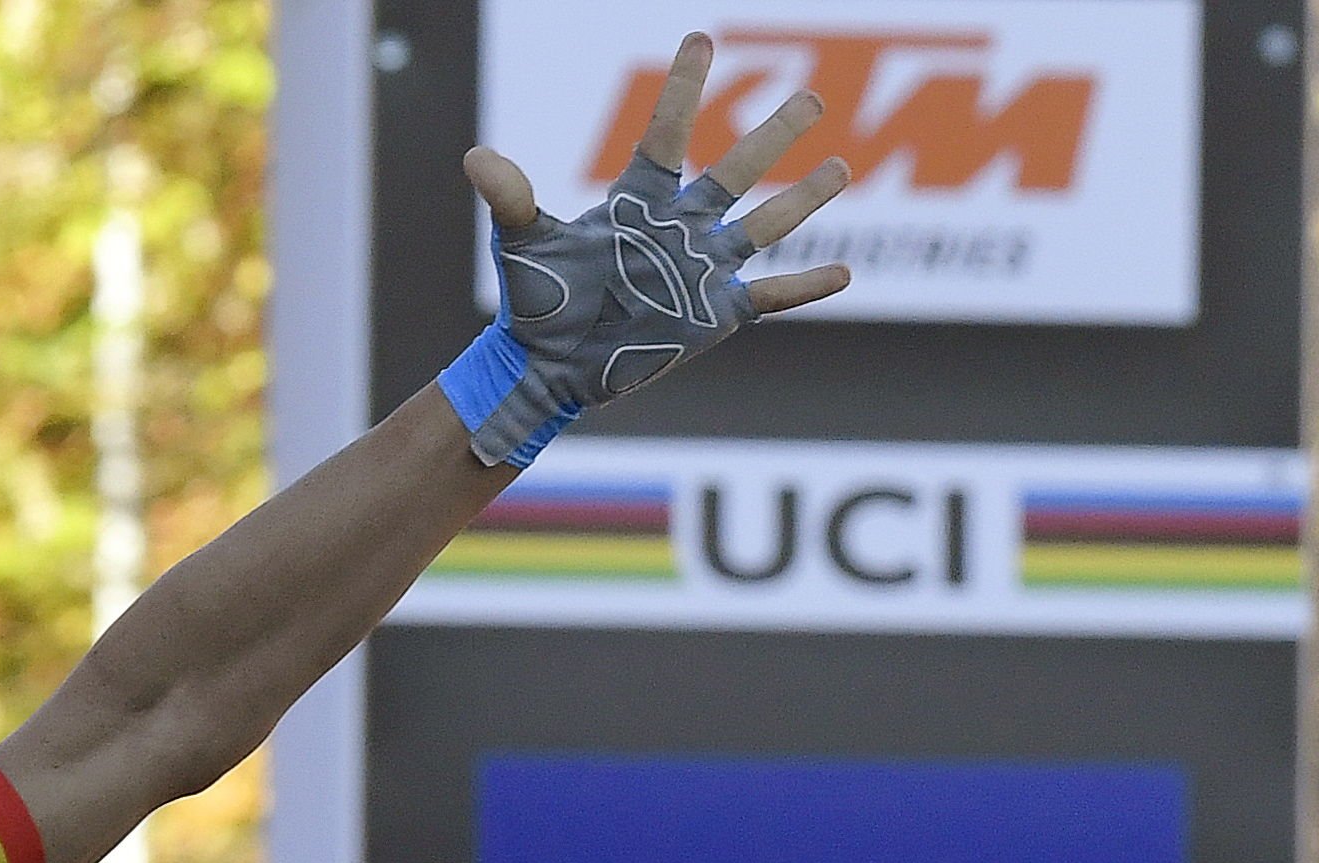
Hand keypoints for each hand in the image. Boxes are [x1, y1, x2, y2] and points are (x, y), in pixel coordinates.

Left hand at [444, 33, 852, 462]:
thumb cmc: (533, 304)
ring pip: (765, 224)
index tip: (702, 37)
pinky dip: (804, 286)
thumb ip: (509, 199)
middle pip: (736, 171)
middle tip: (811, 96)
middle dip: (774, 135)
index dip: (684, 87)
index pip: (668, 134)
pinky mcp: (714, 315)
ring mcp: (701, 270)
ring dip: (804, 198)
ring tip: (841, 166)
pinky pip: (769, 296)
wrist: (545, 368)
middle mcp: (678, 228)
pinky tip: (843, 274)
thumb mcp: (523, 245)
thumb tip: (476, 158)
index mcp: (637, 203)